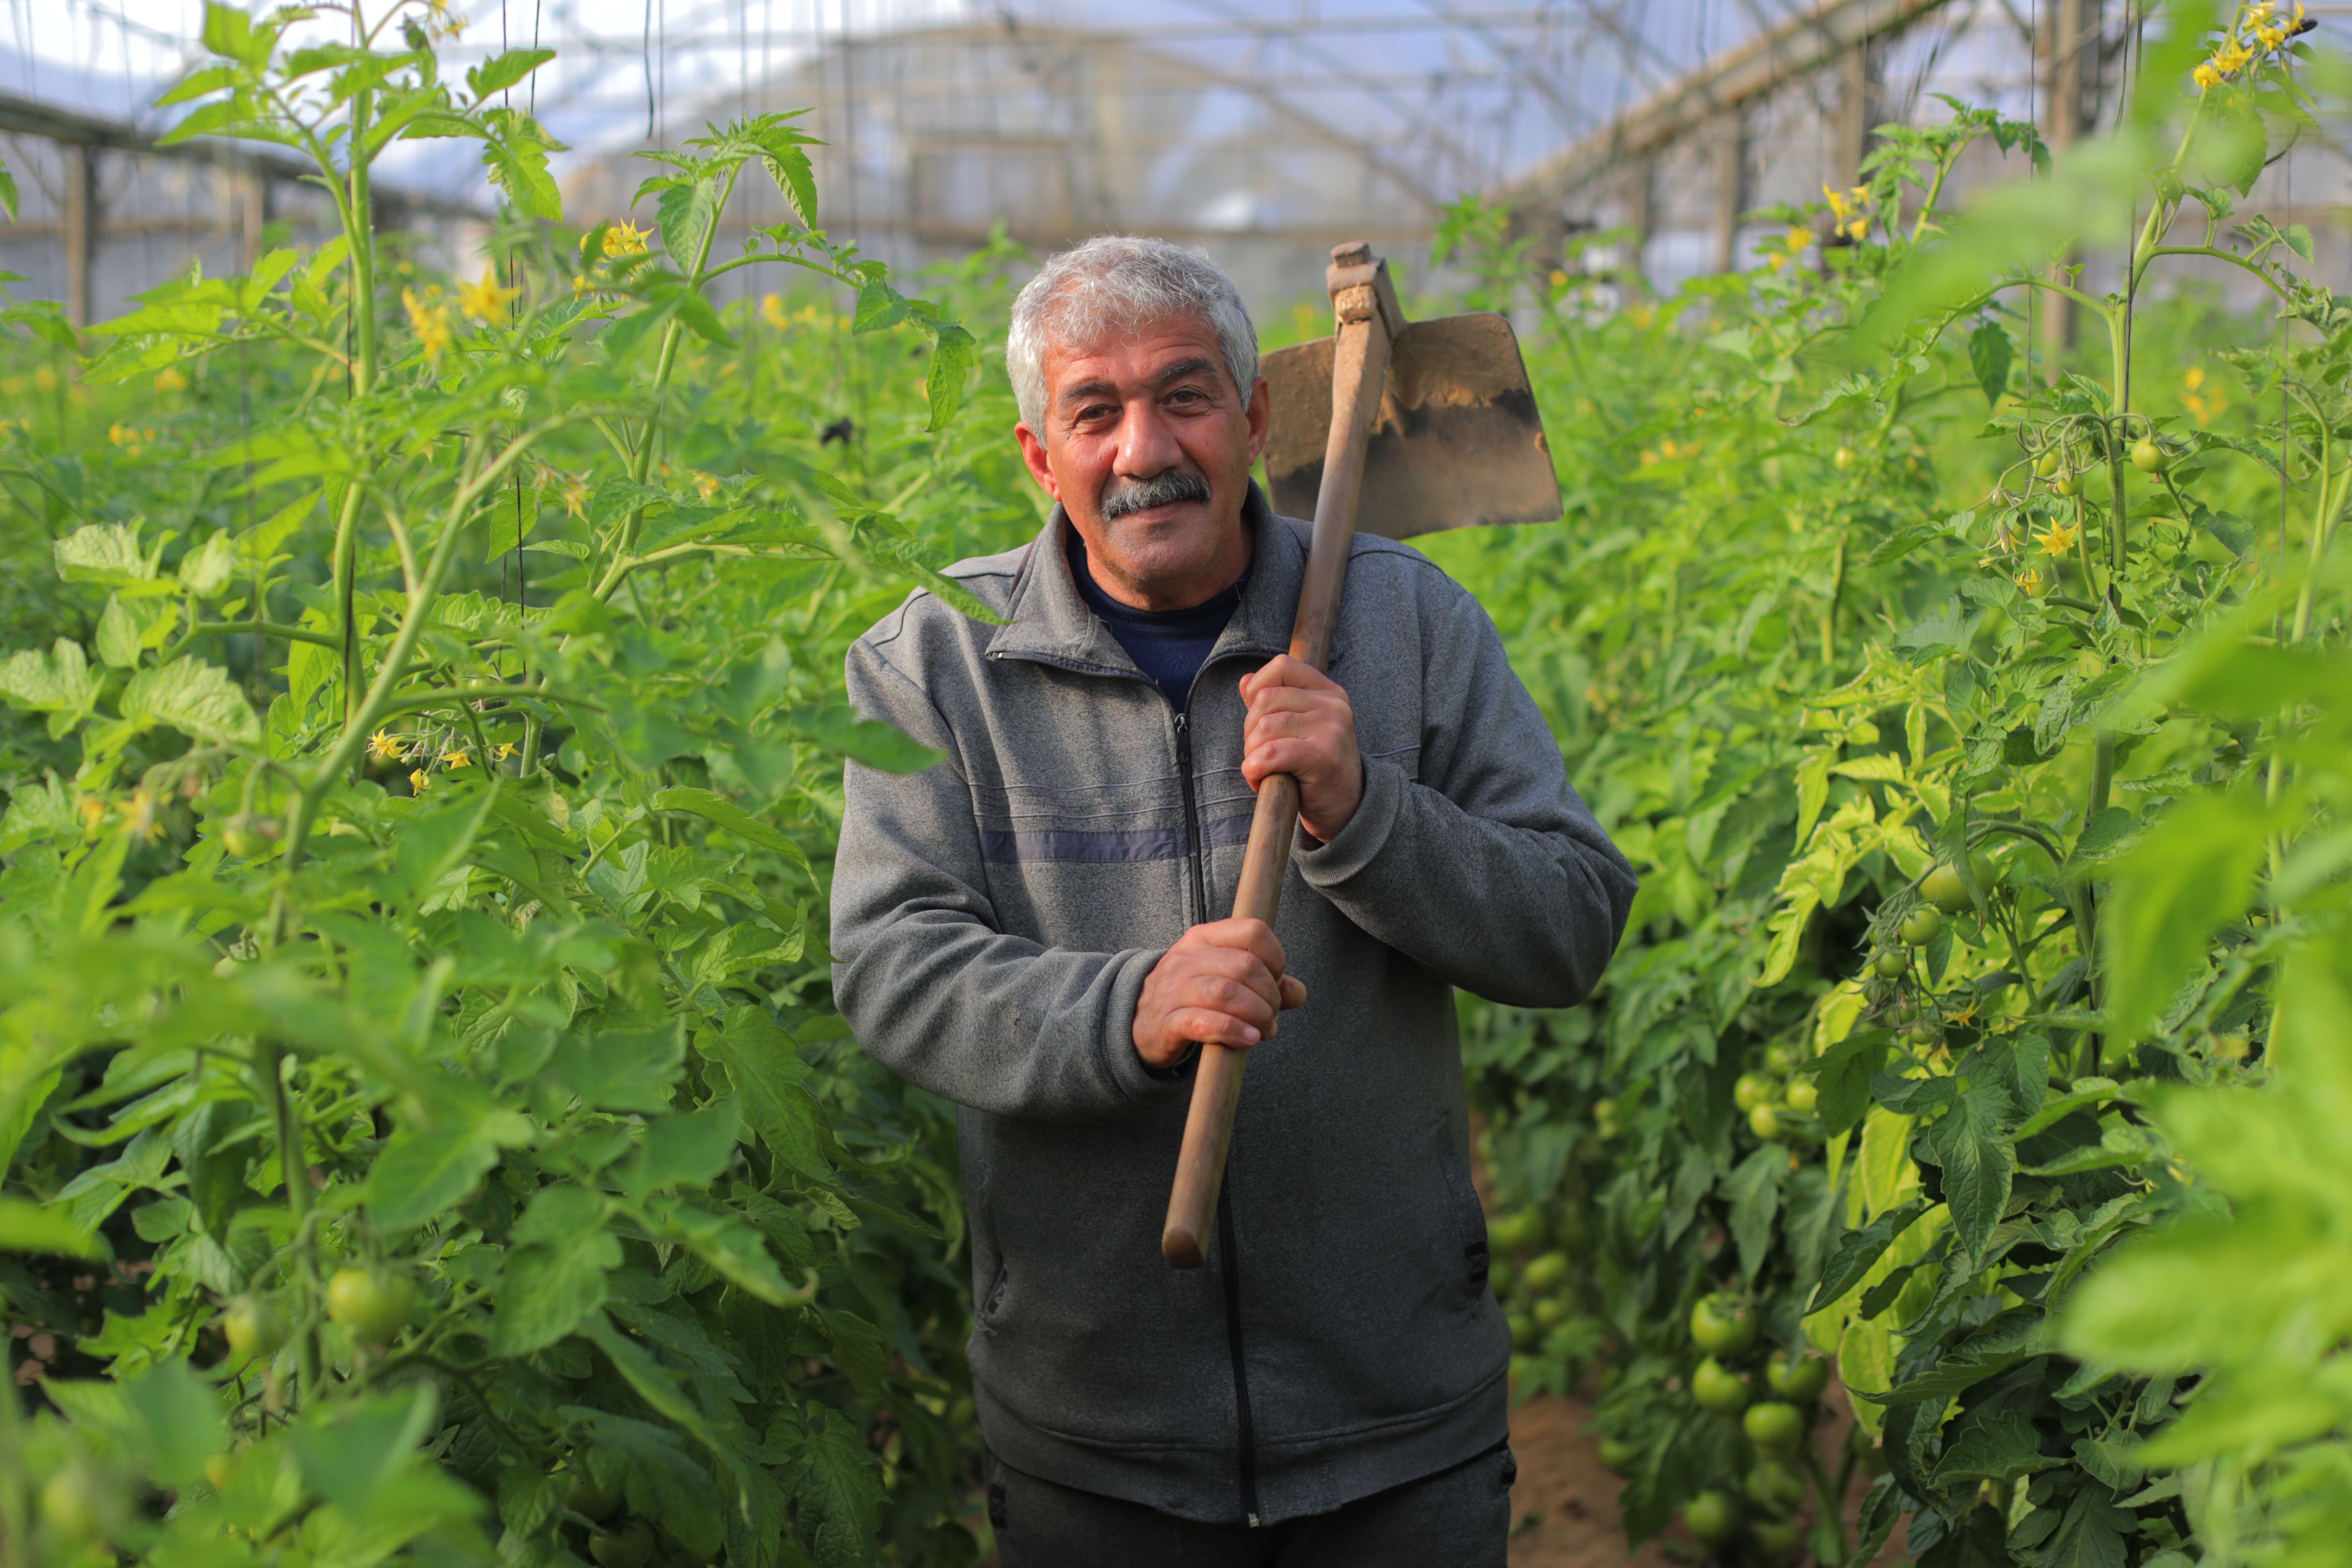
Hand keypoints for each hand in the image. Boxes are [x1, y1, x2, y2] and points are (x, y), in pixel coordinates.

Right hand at [1133, 918, 1308, 1069]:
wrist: (1137, 1023)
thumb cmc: (1190, 998)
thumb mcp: (1224, 979)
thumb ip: (1265, 983)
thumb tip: (1299, 992)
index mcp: (1205, 938)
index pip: (1253, 931)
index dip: (1276, 957)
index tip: (1275, 982)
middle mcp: (1188, 958)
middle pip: (1246, 966)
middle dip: (1269, 996)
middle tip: (1271, 1017)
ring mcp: (1175, 989)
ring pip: (1227, 993)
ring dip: (1257, 1015)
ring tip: (1263, 1031)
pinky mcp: (1168, 1022)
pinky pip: (1205, 1022)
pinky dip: (1234, 1031)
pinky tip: (1248, 1040)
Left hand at [1239, 655, 1362, 842]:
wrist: (1347, 808)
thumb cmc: (1317, 768)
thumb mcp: (1300, 729)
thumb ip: (1275, 703)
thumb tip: (1246, 681)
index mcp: (1328, 692)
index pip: (1283, 666)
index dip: (1258, 687)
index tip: (1257, 718)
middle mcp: (1333, 705)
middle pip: (1266, 699)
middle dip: (1250, 730)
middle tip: (1259, 756)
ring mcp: (1331, 729)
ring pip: (1264, 727)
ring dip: (1251, 754)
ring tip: (1263, 771)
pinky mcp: (1323, 757)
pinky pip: (1271, 753)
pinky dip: (1255, 768)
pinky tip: (1260, 781)